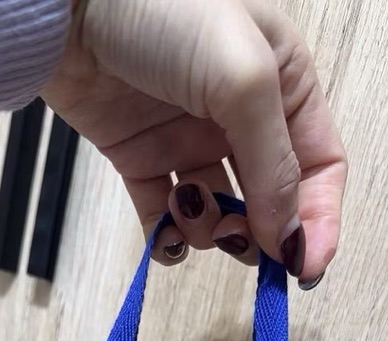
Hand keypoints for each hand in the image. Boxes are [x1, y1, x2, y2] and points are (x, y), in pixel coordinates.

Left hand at [42, 0, 346, 284]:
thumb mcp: (243, 80)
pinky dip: (167, 236)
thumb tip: (287, 239)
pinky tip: (164, 234)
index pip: (319, 167)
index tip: (304, 267)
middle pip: (271, 199)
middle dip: (259, 231)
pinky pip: (164, 216)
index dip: (318, 220)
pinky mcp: (141, 157)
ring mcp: (189, 138)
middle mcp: (240, 116)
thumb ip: (273, 163)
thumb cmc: (164, 10)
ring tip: (188, 208)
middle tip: (238, 241)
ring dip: (209, 229)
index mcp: (283, 84)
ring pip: (218, 213)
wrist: (69, 4)